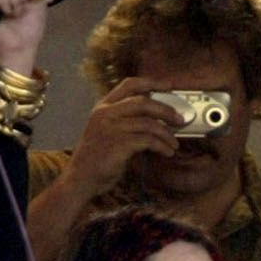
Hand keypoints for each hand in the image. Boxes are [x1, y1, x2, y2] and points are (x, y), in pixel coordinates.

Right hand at [69, 76, 181, 193]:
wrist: (81, 178)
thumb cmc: (98, 157)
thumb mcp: (107, 131)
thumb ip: (125, 120)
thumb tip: (158, 117)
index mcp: (103, 107)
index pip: (129, 85)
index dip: (152, 82)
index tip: (169, 86)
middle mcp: (105, 114)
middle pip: (143, 102)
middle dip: (166, 110)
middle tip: (179, 120)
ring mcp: (111, 128)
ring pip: (149, 123)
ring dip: (167, 134)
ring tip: (174, 144)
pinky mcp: (118, 145)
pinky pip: (148, 140)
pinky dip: (162, 146)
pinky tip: (167, 152)